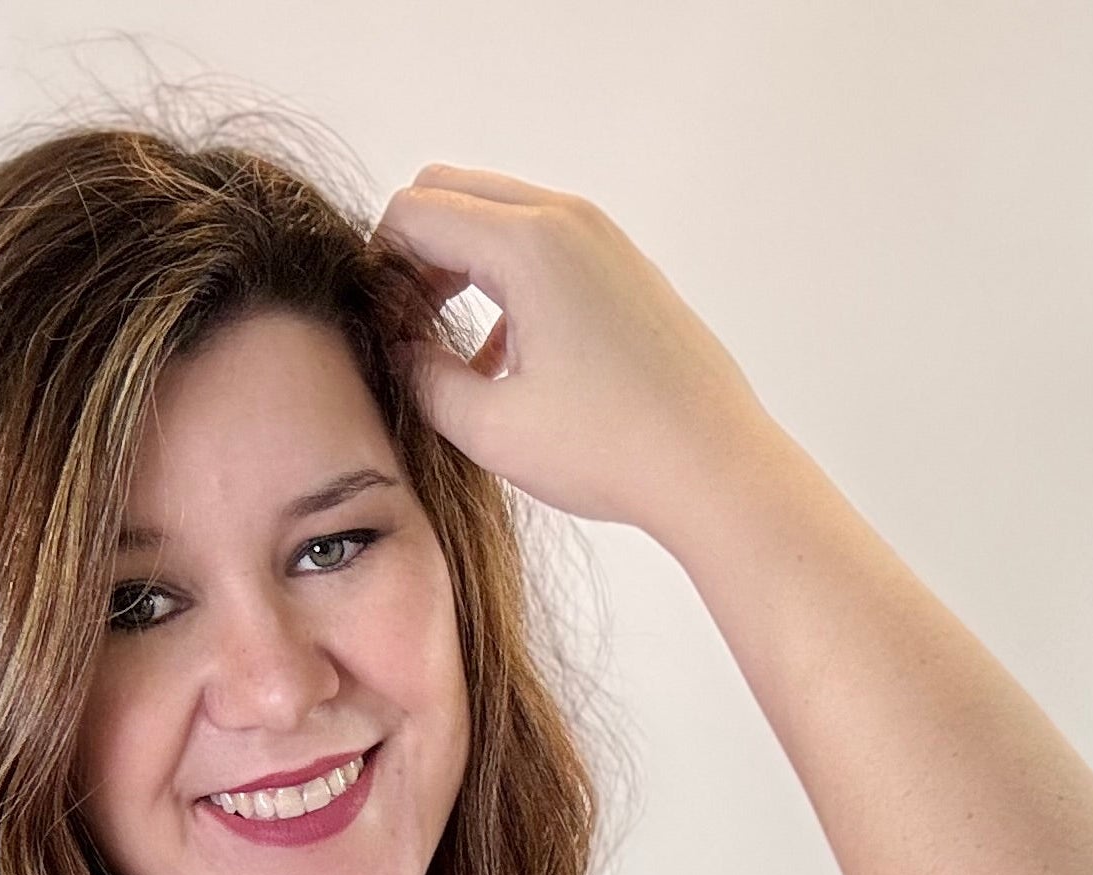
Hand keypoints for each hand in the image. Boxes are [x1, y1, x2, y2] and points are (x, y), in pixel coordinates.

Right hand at [370, 165, 770, 534]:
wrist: (713, 464)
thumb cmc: (610, 448)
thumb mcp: (491, 428)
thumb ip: (422, 378)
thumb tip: (395, 350)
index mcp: (527, 241)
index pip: (414, 211)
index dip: (379, 267)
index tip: (381, 329)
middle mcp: (565, 219)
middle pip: (451, 193)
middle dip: (414, 252)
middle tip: (407, 328)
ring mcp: (600, 237)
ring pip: (496, 216)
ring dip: (458, 266)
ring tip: (447, 349)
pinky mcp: (621, 266)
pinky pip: (540, 245)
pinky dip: (503, 280)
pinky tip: (500, 361)